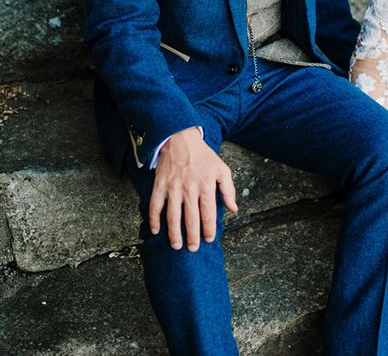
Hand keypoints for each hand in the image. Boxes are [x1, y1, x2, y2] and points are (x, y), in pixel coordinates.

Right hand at [149, 127, 237, 251]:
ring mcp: (173, 187)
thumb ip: (228, 190)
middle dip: (192, 236)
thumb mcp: (222, 169)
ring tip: (176, 245)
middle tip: (193, 248)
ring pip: (173, 216)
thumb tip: (233, 209)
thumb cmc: (203, 156)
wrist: (180, 139)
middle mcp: (189, 188)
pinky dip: (154, 220)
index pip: (208, 213)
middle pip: (191, 218)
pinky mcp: (159, 185)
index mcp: (206, 185)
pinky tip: (156, 231)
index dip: (209, 228)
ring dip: (174, 233)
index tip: (209, 239)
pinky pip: (155, 206)